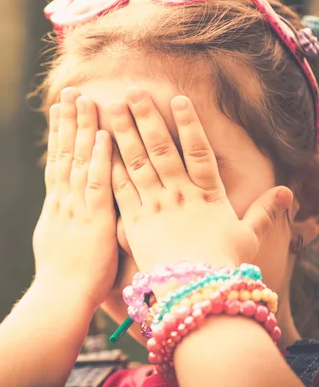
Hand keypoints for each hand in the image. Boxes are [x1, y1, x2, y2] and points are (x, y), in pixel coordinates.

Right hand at [32, 87, 118, 307]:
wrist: (60, 298)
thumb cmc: (63, 277)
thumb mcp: (56, 241)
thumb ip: (63, 219)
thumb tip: (61, 207)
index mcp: (57, 205)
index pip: (57, 161)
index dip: (59, 134)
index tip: (59, 110)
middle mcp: (63, 200)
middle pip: (64, 153)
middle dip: (67, 121)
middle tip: (70, 91)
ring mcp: (77, 207)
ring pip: (77, 160)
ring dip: (81, 129)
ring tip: (84, 99)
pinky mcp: (94, 220)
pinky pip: (97, 184)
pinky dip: (98, 159)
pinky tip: (103, 136)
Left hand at [108, 88, 292, 286]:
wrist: (195, 294)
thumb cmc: (223, 267)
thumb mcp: (248, 237)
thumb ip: (264, 212)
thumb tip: (288, 193)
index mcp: (208, 195)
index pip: (198, 152)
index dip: (189, 124)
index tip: (178, 99)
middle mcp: (179, 194)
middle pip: (160, 149)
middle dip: (146, 118)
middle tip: (133, 91)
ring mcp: (154, 206)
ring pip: (136, 162)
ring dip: (123, 133)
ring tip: (112, 108)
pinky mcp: (134, 222)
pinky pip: (120, 190)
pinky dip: (110, 167)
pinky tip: (98, 148)